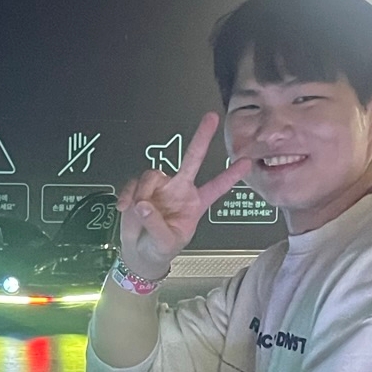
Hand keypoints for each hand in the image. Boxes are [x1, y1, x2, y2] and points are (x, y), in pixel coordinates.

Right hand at [116, 113, 251, 280]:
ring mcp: (160, 187)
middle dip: (202, 138)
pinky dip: (127, 195)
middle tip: (212, 118)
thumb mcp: (165, 242)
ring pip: (152, 175)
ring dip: (143, 192)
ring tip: (138, 212)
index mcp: (195, 204)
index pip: (216, 187)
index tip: (246, 162)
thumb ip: (156, 224)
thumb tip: (144, 204)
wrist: (140, 253)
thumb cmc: (160, 248)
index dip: (230, 175)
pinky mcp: (139, 188)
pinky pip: (133, 183)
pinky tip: (124, 208)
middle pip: (192, 159)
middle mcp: (179, 190)